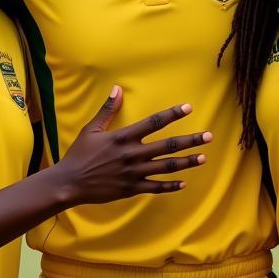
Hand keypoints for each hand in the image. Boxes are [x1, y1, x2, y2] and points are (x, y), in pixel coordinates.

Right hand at [55, 86, 210, 203]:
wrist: (70, 183)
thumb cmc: (80, 154)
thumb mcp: (91, 129)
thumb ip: (107, 110)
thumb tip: (117, 88)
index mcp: (123, 137)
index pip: (153, 123)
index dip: (172, 114)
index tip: (188, 108)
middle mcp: (132, 155)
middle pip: (167, 146)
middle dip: (190, 141)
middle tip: (208, 136)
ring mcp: (133, 173)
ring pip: (166, 167)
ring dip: (186, 162)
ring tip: (203, 157)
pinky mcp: (131, 189)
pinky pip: (155, 188)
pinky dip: (170, 186)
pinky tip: (184, 182)